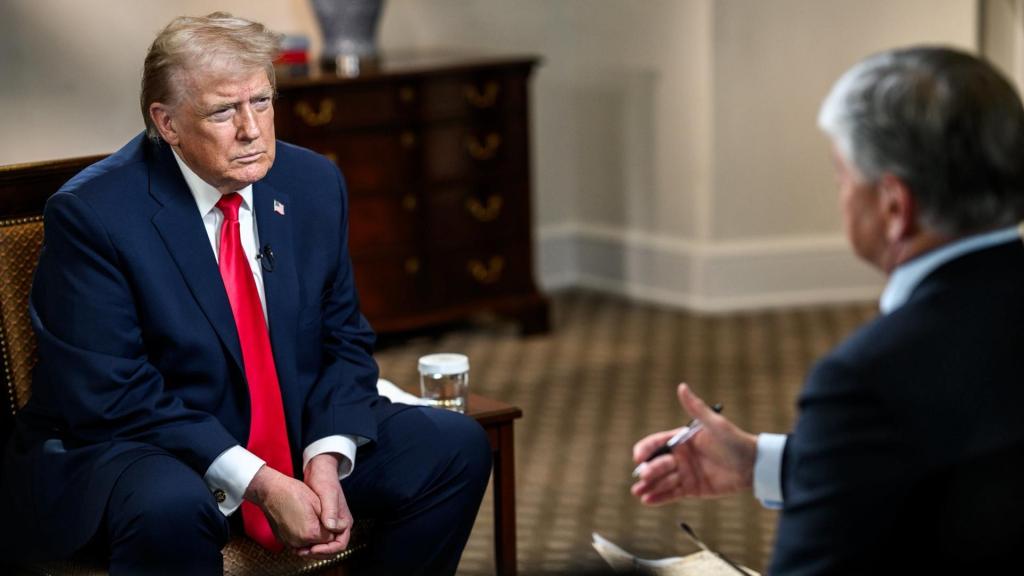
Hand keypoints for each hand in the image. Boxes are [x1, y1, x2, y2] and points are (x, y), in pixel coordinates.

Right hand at [245, 465, 333, 549]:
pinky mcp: (283, 540)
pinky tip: (308, 529)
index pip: (331, 539)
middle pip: (320, 546)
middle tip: (328, 526)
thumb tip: (336, 531)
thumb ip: (329, 521)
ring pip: (309, 547)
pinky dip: (305, 540)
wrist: (270, 491)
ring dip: (316, 541)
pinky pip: (298, 544)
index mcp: (310, 532)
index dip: (334, 531)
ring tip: (320, 527)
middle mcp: (299, 542)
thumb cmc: (293, 492)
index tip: (334, 522)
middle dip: (326, 538)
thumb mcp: (317, 503)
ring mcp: (289, 542)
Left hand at [297, 453, 352, 556]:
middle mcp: (339, 524)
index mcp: (345, 521)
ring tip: (298, 549)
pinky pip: (317, 538)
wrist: (319, 470)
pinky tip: (297, 541)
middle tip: (302, 552)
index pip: (340, 545)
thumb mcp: (328, 494)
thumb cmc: (325, 480)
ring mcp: (330, 523)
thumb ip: (331, 511)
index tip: (312, 548)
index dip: (327, 550)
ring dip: (313, 549)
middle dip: (318, 552)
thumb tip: (331, 527)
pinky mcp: (321, 521)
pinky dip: (309, 542)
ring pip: (324, 544)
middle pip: (332, 548)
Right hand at [631, 384, 757, 505]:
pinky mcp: (691, 489)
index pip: (657, 443)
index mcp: (681, 439)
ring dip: (648, 486)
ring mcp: (684, 473)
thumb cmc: (735, 441)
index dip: (645, 449)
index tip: (638, 457)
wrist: (753, 466)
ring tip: (638, 492)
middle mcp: (680, 456)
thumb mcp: (715, 425)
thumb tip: (682, 386)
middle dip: (648, 470)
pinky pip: (671, 494)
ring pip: (661, 480)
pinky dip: (659, 497)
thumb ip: (696, 408)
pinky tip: (648, 500)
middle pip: (656, 463)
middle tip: (644, 476)